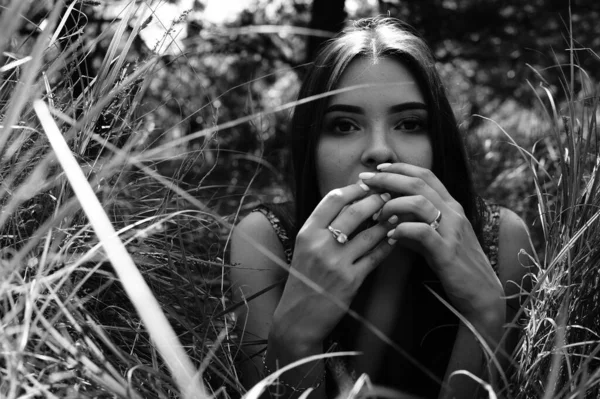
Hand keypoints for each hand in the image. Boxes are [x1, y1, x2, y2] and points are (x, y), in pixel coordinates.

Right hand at [271, 183, 397, 346]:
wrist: (297, 318)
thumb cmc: (303, 280)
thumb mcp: (304, 249)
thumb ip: (322, 228)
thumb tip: (349, 204)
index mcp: (307, 233)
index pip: (332, 199)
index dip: (353, 189)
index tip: (367, 185)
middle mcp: (320, 245)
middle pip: (354, 212)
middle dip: (375, 200)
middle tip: (388, 196)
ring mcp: (336, 263)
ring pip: (369, 233)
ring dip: (386, 222)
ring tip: (397, 214)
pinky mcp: (351, 281)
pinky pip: (375, 257)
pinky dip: (387, 246)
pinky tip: (395, 238)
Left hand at [360, 163, 504, 326]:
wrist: (482, 293)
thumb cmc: (456, 267)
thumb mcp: (434, 241)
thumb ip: (414, 228)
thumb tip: (388, 221)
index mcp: (451, 206)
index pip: (425, 175)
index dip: (400, 168)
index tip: (378, 169)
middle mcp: (454, 213)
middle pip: (418, 183)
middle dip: (388, 178)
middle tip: (365, 181)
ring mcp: (452, 231)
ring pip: (419, 203)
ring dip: (391, 205)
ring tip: (376, 215)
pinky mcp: (447, 251)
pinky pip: (422, 232)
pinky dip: (402, 230)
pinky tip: (389, 236)